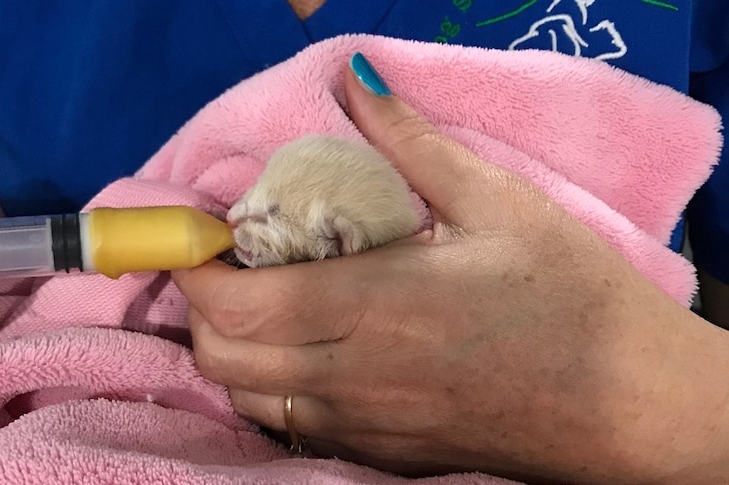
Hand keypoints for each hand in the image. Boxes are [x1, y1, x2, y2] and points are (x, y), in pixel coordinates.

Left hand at [173, 53, 728, 483]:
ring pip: (249, 399)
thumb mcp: (497, 202)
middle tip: (233, 262)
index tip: (206, 233)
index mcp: (373, 306)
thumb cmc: (569, 296)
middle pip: (223, 358)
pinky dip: (270, 389)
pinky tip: (303, 352)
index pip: (236, 305)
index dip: (198, 269)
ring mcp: (364, 424)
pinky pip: (293, 426)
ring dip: (231, 352)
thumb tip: (357, 81)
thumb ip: (411, 142)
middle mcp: (353, 375)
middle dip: (203, 309)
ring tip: (261, 305)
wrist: (627, 404)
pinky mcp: (383, 455)